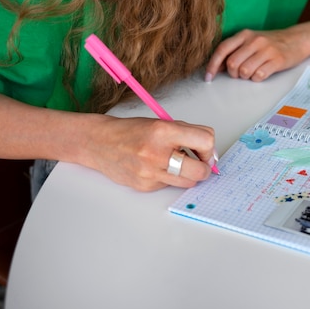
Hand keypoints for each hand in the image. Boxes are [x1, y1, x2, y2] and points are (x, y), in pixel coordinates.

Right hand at [90, 117, 216, 191]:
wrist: (100, 143)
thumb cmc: (131, 131)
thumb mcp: (161, 122)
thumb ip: (187, 133)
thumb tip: (209, 150)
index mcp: (163, 131)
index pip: (205, 141)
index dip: (209, 147)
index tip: (206, 149)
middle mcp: (157, 153)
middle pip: (200, 170)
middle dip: (205, 168)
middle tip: (200, 162)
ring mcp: (150, 172)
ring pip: (188, 182)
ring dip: (189, 174)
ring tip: (178, 163)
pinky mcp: (145, 186)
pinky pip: (169, 185)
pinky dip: (169, 177)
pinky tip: (157, 167)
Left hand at [205, 28, 306, 81]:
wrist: (297, 39)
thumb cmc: (271, 43)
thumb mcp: (251, 41)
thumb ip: (234, 51)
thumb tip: (217, 67)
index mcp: (244, 34)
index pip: (222, 49)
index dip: (212, 65)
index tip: (209, 77)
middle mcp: (255, 40)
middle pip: (232, 63)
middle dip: (233, 73)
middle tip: (240, 73)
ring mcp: (267, 50)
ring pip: (245, 71)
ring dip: (246, 77)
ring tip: (252, 72)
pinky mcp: (278, 60)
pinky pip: (259, 75)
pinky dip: (257, 78)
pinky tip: (262, 73)